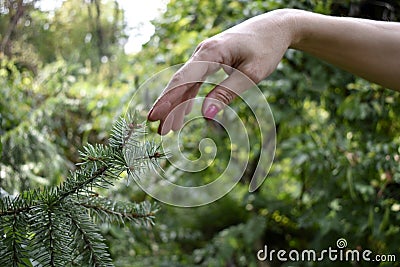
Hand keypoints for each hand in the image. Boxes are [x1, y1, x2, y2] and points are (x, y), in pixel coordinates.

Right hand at [147, 9, 296, 134]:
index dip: (167, 100)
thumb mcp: (251, 74)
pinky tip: (183, 112)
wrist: (275, 27)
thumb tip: (206, 114)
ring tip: (169, 128)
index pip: (183, 80)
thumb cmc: (266, 48)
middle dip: (167, 107)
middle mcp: (202, 52)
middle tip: (158, 130)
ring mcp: (205, 55)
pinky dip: (188, 97)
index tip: (153, 117)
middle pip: (179, 83)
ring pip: (185, 83)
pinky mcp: (211, 59)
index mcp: (210, 53)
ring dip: (176, 105)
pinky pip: (194, 81)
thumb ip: (227, 92)